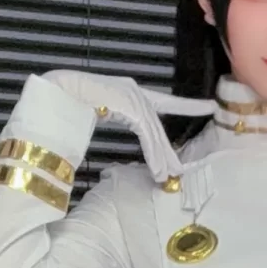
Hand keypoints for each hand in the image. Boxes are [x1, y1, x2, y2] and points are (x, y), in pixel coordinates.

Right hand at [43, 70, 215, 183]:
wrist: (56, 92)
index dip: (187, 105)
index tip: (209, 106)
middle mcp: (134, 91)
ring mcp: (131, 96)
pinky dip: (152, 152)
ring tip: (168, 176)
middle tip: (180, 170)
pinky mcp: (127, 104)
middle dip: (168, 150)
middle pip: (158, 126)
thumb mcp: (103, 113)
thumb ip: (119, 119)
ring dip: (161, 156)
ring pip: (154, 131)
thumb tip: (128, 135)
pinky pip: (145, 132)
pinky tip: (157, 167)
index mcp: (130, 92)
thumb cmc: (72, 104)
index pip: (165, 101)